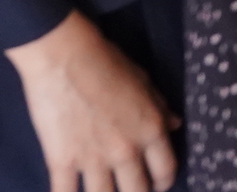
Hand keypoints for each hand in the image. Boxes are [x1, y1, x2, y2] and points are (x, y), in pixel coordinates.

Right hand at [5, 10, 178, 191]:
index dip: (164, 181)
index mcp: (151, 129)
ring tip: (103, 191)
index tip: (158, 183)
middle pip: (137, 191)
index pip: (165, 170)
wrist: (64, 57)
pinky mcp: (61, 162)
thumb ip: (159, 107)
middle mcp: (126, 150)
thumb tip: (175, 125)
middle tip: (130, 189)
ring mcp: (93, 159)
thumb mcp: (143, 81)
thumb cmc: (107, 62)